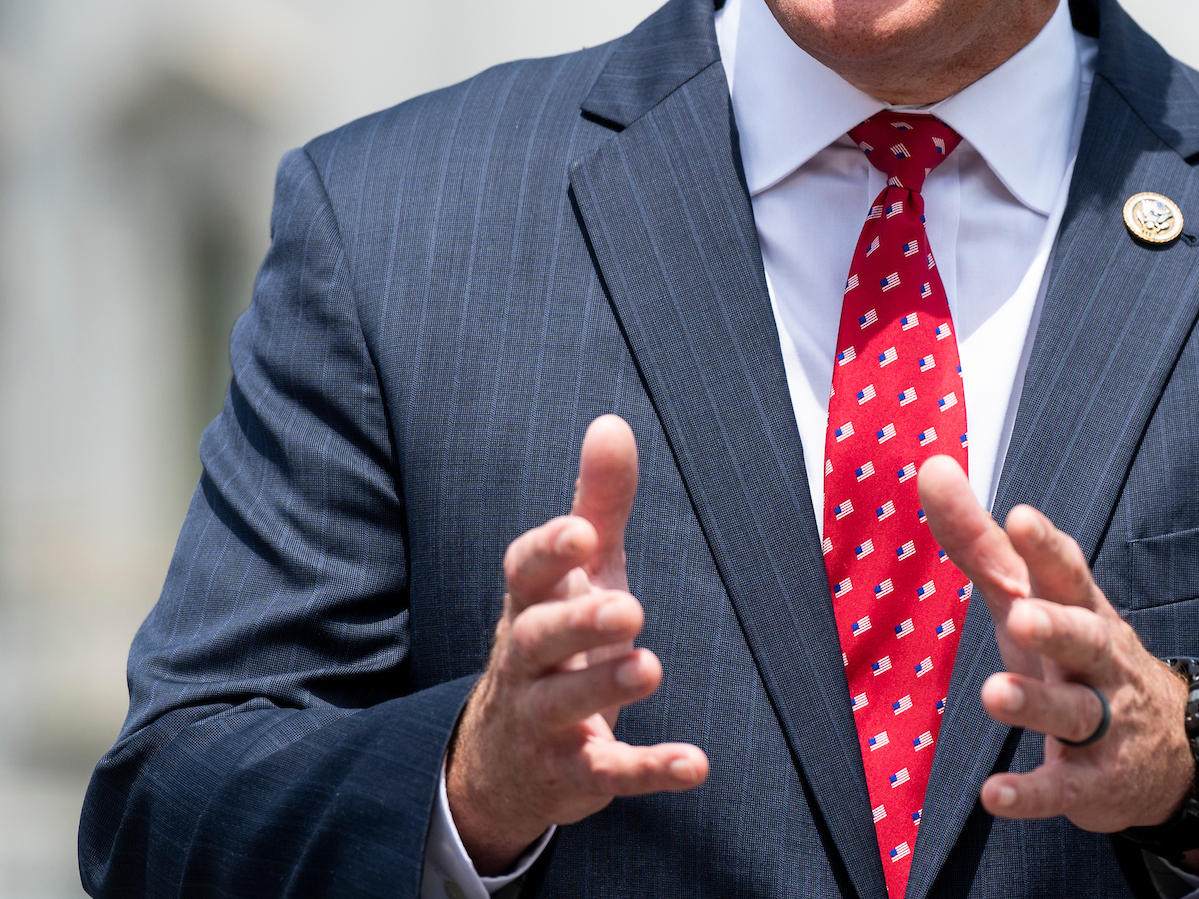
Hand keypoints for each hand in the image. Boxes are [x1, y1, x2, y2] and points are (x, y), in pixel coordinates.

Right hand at [445, 415, 709, 871]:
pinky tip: (695, 764)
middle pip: (537, 639)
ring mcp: (545, 723)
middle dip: (578, 622)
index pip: (524, 574)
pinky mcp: (575, 776)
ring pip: (563, 705)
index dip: (548, 553)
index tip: (581, 533)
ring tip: (649, 667)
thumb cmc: (556, 642)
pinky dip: (649, 769)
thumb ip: (597, 504)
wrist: (504, 762)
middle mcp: (527, 663)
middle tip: (628, 608)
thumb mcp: (580, 574)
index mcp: (529, 605)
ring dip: (603, 686)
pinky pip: (609, 773)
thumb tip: (612, 423)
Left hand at [918, 456, 1198, 872]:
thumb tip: (931, 467)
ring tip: (995, 696)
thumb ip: (978, 539)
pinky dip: (1032, 792)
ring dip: (1036, 704)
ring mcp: (1102, 722)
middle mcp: (1097, 662)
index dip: (1045, 547)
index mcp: (1080, 609)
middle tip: (1021, 614)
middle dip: (1057, 626)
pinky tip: (996, 795)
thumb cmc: (1074, 654)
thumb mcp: (1029, 595)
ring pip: (1075, 712)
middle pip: (1085, 637)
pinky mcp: (1093, 781)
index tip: (1021, 517)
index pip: (1067, 572)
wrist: (1165, 748)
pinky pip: (1063, 788)